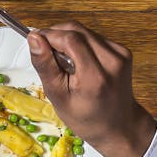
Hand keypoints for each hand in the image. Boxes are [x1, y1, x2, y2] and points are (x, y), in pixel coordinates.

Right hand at [27, 22, 156, 156]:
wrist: (119, 126)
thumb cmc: (86, 118)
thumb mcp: (58, 96)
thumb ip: (45, 65)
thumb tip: (33, 38)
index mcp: (95, 76)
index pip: (69, 38)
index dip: (48, 35)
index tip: (35, 42)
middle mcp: (112, 61)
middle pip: (76, 30)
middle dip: (56, 35)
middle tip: (46, 53)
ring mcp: (120, 54)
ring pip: (84, 31)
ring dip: (68, 39)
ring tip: (64, 62)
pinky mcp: (123, 51)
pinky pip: (93, 37)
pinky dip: (80, 44)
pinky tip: (78, 62)